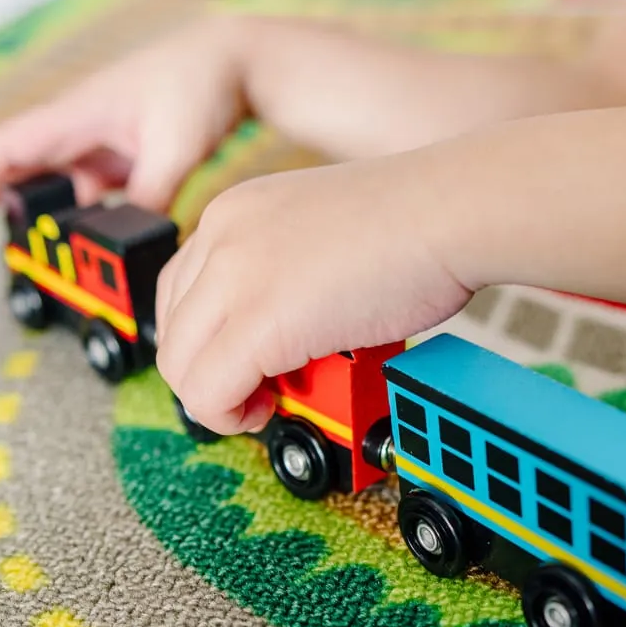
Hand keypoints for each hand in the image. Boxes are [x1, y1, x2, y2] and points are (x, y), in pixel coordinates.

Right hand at [0, 19, 250, 261]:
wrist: (232, 61)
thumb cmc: (199, 85)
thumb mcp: (178, 146)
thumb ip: (150, 196)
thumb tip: (128, 245)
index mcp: (73, 116)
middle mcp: (71, 130)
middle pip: (3, 169)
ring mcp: (90, 147)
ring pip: (37, 187)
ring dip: (10, 218)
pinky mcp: (111, 161)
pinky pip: (73, 196)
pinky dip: (56, 222)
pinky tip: (52, 251)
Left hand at [155, 151, 471, 436]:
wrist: (452, 211)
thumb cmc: (416, 224)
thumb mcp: (321, 236)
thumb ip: (285, 273)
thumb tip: (280, 330)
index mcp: (236, 210)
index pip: (181, 291)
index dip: (209, 339)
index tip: (247, 362)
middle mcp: (223, 234)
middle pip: (173, 330)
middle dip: (207, 373)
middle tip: (257, 389)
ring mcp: (236, 275)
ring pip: (180, 367)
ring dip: (216, 398)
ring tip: (267, 401)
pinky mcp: (259, 321)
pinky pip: (207, 393)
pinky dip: (228, 416)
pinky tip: (267, 409)